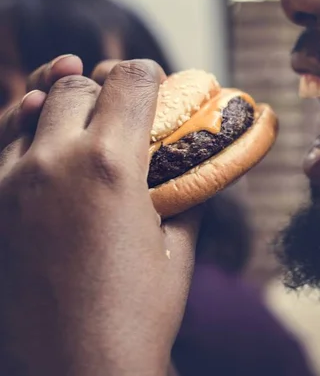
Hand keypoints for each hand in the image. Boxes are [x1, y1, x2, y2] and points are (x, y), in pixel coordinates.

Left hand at [0, 56, 202, 375]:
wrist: (76, 369)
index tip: (155, 80)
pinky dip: (21, 130)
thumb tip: (197, 171)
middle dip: (105, 89)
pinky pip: (1, 145)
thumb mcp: (178, 251)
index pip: (130, 82)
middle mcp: (56, 161)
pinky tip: (37, 137)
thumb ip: (188, 198)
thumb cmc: (138, 315)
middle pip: (77, 87)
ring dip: (61, 105)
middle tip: (122, 109)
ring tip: (80, 119)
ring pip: (31, 107)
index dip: (148, 74)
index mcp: (114, 166)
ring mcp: (12, 182)